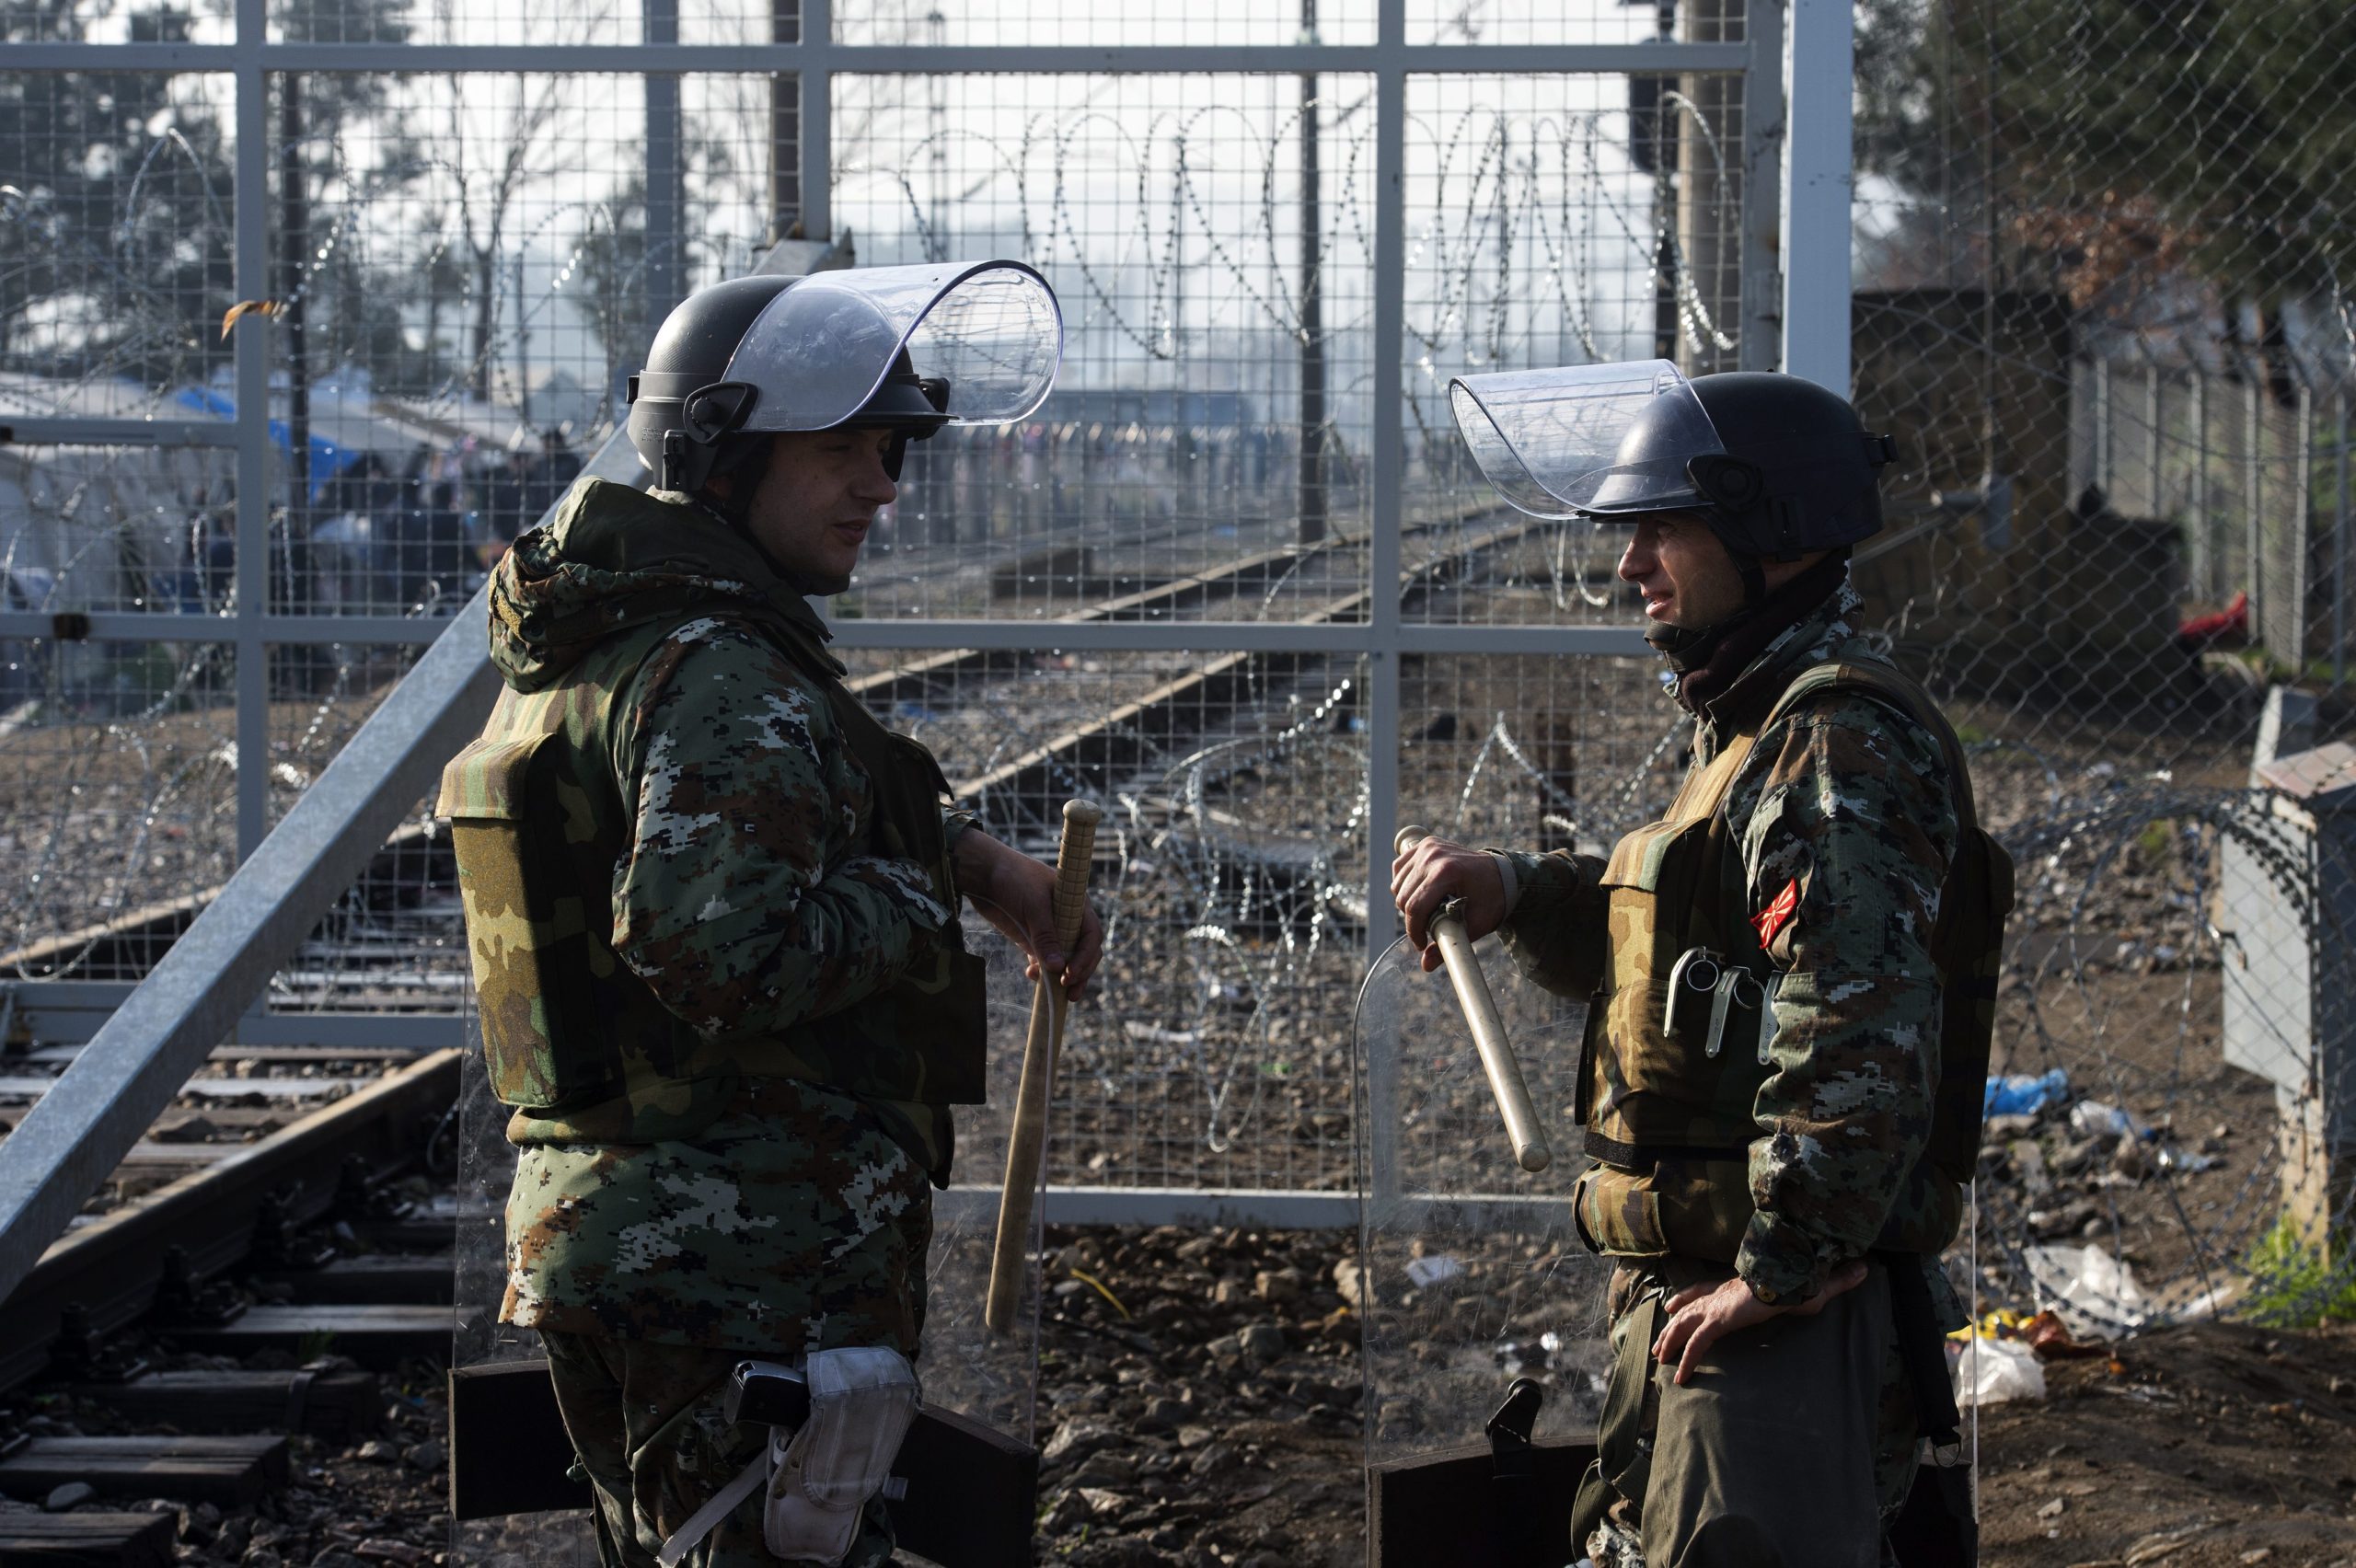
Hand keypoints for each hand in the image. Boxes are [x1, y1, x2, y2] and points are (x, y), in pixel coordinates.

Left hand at [953, 830, 1105, 998]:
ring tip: (1054, 993)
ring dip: (1061, 977)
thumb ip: (1045, 937)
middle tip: (1068, 991)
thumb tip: (1057, 967)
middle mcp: (1067, 919)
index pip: (1091, 936)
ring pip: (1065, 959)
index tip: (1070, 974)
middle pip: (1083, 951)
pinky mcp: (1032, 937)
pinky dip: (1041, 970)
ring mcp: (1050, 929)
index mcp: (1076, 905)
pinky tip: (1031, 974)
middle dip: (1079, 972)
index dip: (1085, 957)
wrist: (983, 872)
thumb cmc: (1013, 879)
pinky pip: (1044, 959)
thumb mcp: (1033, 906)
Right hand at [1389, 835, 1506, 972]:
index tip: (1421, 944)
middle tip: (1429, 927)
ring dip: (1407, 902)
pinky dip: (1404, 884)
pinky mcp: (1424, 844)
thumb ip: (1449, 945)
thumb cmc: (1491, 899)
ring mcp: (1428, 847)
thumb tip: (1425, 965)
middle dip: (1413, 919)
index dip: (1414, 931)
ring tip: (1427, 910)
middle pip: (1403, 897)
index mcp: (1447, 872)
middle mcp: (1434, 855)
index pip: (1416, 907)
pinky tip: (1420, 892)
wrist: (1502, 874)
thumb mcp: (1475, 925)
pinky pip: (1399, 868)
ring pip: (1397, 885)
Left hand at [1648, 1261, 1868, 1386]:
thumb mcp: (1818, 1286)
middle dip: (1672, 1325)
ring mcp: (1718, 1306)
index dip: (1688, 1297)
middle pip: (1687, 1308)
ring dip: (1671, 1342)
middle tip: (1660, 1342)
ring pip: (1684, 1326)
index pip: (1705, 1290)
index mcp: (1737, 1287)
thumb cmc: (1804, 1279)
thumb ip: (1836, 1281)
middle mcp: (1721, 1294)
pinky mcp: (1720, 1319)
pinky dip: (1688, 1360)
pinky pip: (1697, 1344)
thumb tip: (1866, 1269)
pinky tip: (1682, 1378)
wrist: (1792, 1274)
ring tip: (1661, 1360)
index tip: (1674, 1305)